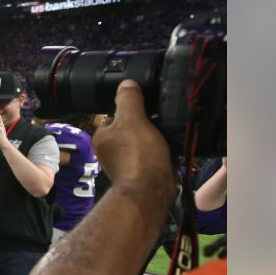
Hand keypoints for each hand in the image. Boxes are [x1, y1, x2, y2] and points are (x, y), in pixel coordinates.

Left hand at [92, 80, 174, 195]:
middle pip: (131, 127)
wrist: (151, 191)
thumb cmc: (137, 154)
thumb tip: (126, 83)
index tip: (146, 104)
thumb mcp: (132, 120)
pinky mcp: (143, 171)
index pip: (114, 114)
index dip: (131, 107)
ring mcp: (127, 162)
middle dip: (146, 123)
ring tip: (169, 131)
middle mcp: (111, 150)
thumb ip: (128, 100)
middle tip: (161, 118)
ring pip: (144, 141)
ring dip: (157, 136)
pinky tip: (173, 146)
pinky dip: (163, 150)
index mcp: (102, 136)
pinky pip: (154, 154)